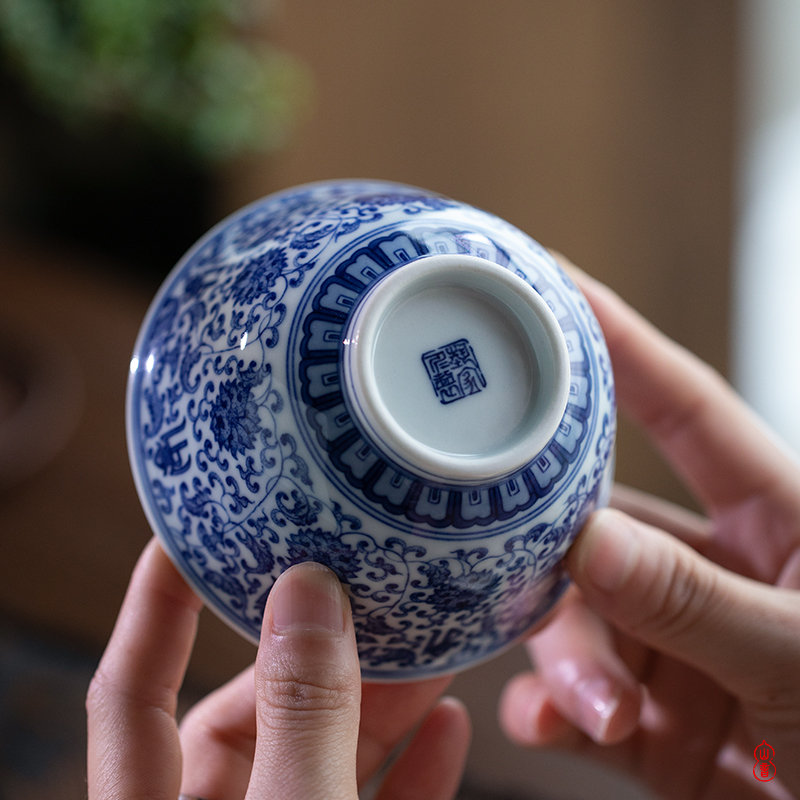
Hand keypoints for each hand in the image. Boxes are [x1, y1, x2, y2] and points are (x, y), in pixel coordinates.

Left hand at [87, 542, 469, 799]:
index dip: (156, 601)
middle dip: (314, 643)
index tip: (194, 528)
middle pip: (253, 708)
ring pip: (323, 750)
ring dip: (378, 698)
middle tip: (359, 580)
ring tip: (421, 639)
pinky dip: (412, 767)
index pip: (134, 687)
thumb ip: (300, 716)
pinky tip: (448, 726)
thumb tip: (309, 592)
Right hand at [500, 256, 799, 798]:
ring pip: (581, 619)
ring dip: (570, 660)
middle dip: (559, 549)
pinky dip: (553, 712)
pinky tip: (545, 726)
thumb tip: (590, 543)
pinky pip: (578, 700)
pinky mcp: (652, 720)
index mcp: (777, 520)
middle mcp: (715, 571)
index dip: (618, 342)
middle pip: (603, 525)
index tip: (546, 283)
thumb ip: (700, 602)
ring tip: (594, 708)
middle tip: (514, 558)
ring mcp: (677, 645)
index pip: (683, 409)